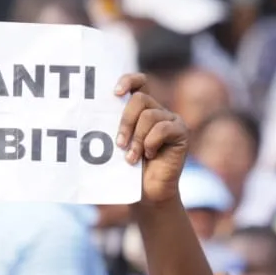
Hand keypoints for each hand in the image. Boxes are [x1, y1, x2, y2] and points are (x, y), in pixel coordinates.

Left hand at [114, 74, 187, 203]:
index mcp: (142, 110)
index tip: (115, 93)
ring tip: (132, 158)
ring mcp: (171, 120)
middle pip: (140, 99)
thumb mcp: (118, 145)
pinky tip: (150, 155)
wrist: (148, 193)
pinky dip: (151, 143)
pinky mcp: (181, 132)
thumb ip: (114, 128)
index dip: (129, 81)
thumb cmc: (129, 170)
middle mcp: (158, 111)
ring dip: (137, 139)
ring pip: (149, 116)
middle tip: (119, 144)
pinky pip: (163, 128)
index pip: (139, 83)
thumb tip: (93, 114)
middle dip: (125, 121)